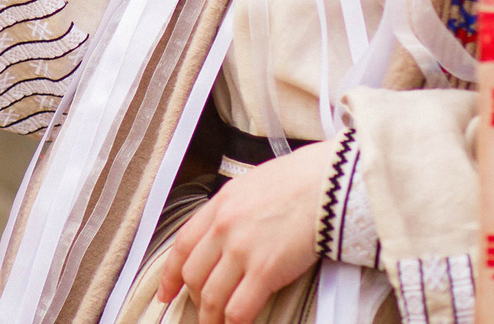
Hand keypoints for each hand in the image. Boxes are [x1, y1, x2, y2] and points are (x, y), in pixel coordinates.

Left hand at [158, 142, 328, 323]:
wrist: (327, 184)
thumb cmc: (300, 182)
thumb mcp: (252, 185)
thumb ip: (234, 209)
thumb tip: (228, 229)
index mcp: (219, 205)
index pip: (182, 246)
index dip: (170, 275)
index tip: (166, 291)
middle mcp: (223, 227)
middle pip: (193, 274)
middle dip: (193, 299)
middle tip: (200, 312)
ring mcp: (241, 249)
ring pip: (211, 296)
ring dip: (211, 318)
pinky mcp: (265, 270)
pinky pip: (239, 308)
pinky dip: (234, 323)